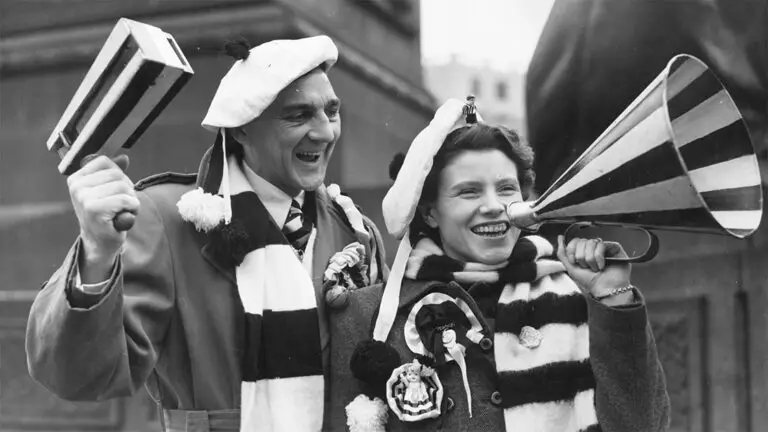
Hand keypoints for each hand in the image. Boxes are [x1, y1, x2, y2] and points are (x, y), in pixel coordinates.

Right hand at [67, 155, 138, 275]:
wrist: (99, 242)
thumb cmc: (104, 215)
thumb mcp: (106, 190)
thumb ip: (113, 172)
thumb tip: (124, 158)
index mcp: (76, 178)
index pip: (105, 162)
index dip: (118, 175)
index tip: (113, 191)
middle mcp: (77, 186)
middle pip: (117, 174)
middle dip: (127, 189)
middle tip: (119, 205)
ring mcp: (84, 198)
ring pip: (123, 186)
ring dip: (131, 200)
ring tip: (120, 211)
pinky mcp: (95, 209)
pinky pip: (126, 200)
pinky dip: (132, 208)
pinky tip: (122, 217)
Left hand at [556, 235, 632, 302]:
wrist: (605, 289)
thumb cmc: (590, 281)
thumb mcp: (571, 268)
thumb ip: (563, 253)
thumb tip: (560, 238)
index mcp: (584, 251)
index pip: (574, 241)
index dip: (571, 251)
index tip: (574, 262)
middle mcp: (594, 248)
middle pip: (582, 241)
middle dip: (581, 257)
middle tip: (587, 267)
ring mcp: (605, 247)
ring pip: (591, 242)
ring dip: (590, 259)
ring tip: (595, 268)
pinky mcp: (614, 248)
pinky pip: (601, 244)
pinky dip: (599, 257)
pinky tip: (602, 266)